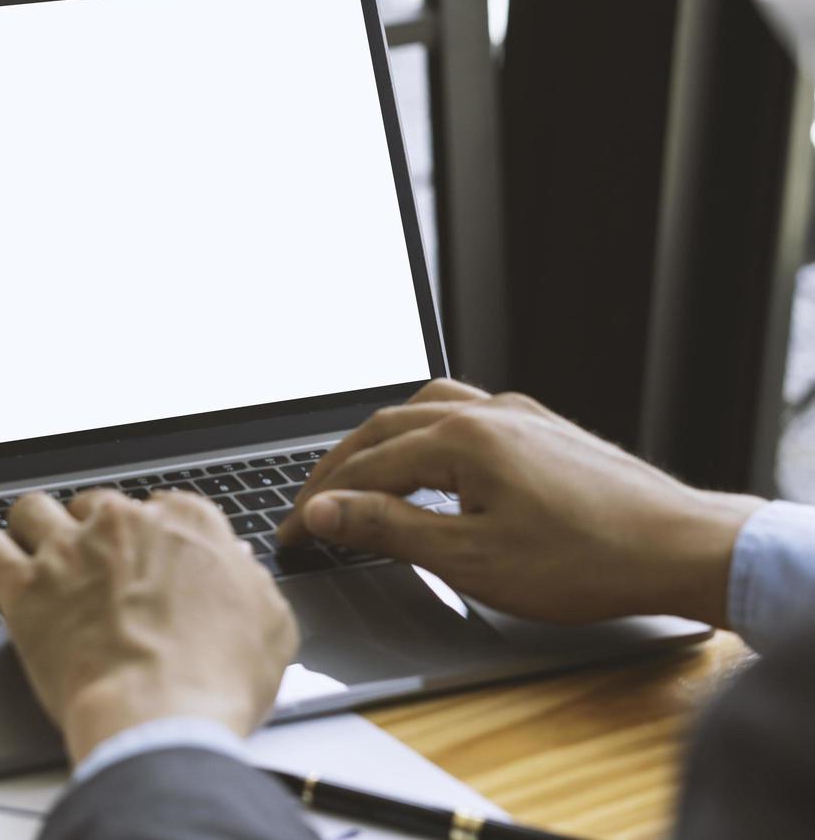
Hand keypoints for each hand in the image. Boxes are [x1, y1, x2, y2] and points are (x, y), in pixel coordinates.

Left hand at [0, 489, 297, 764]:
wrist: (159, 716)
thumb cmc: (217, 679)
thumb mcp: (269, 625)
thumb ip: (248, 582)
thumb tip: (238, 567)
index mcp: (186, 525)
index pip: (162, 506)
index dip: (152, 537)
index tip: (148, 562)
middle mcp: (124, 525)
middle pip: (95, 506)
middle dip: (93, 534)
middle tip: (95, 573)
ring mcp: (70, 552)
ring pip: (34, 510)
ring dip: (35, 531)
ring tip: (36, 560)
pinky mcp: (25, 588)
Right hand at [276, 379, 763, 625]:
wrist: (680, 547)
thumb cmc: (584, 559)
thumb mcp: (469, 558)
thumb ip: (387, 529)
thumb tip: (324, 512)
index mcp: (461, 438)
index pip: (363, 467)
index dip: (319, 503)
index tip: (291, 534)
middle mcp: (487, 412)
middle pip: (385, 428)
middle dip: (339, 466)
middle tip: (308, 505)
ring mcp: (520, 416)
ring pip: (425, 410)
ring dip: (381, 440)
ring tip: (357, 472)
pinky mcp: (545, 431)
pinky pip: (466, 415)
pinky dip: (427, 435)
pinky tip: (432, 461)